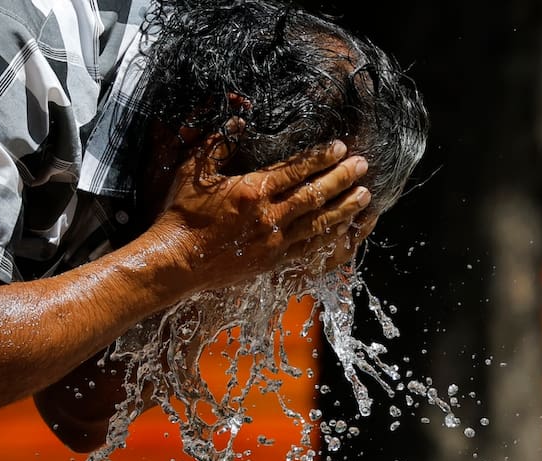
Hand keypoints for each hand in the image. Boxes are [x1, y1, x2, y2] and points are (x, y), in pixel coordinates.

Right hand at [149, 123, 373, 290]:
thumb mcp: (193, 170)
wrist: (175, 262)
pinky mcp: (273, 262)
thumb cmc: (181, 214)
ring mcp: (274, 242)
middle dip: (342, 178)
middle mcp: (268, 217)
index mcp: (252, 191)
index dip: (321, 157)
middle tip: (363, 166)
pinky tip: (345, 230)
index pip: (296, 170)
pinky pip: (310, 250)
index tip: (340, 147)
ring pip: (319, 223)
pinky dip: (330, 239)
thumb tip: (241, 118)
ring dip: (345, 208)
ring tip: (365, 196)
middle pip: (315, 195)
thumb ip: (219, 142)